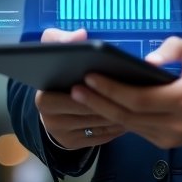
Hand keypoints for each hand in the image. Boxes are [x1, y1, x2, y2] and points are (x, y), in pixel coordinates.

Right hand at [34, 27, 126, 149]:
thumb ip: (61, 39)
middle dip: (112, 102)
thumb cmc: (56, 73)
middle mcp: (49, 121)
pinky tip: (131, 114)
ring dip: (119, 114)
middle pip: (91, 112)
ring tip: (138, 102)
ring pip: (99, 125)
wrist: (48, 103)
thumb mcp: (51, 49)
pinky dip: (117, 126)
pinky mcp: (73, 145)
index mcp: (44, 98)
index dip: (97, 89)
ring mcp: (62, 136)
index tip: (115, 78)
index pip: (76, 96)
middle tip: (136, 91)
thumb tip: (80, 36)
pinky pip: (101, 136)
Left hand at [70, 36, 181, 149]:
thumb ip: (176, 49)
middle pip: (127, 115)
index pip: (138, 98)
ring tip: (81, 96)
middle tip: (74, 88)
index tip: (90, 76)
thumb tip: (148, 59)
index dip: (111, 89)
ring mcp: (168, 137)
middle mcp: (173, 124)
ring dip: (103, 111)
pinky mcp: (165, 142)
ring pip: (129, 125)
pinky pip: (136, 130)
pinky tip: (101, 106)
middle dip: (98, 101)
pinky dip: (117, 118)